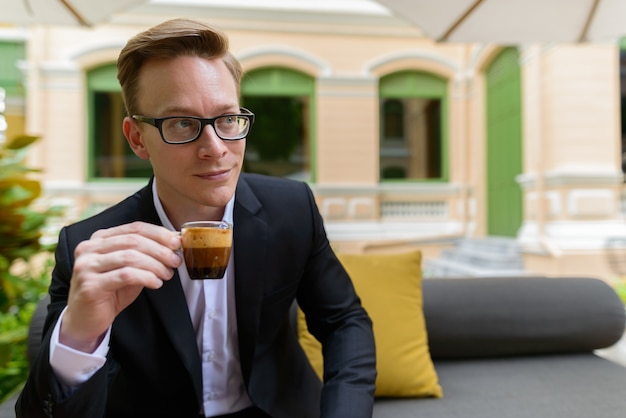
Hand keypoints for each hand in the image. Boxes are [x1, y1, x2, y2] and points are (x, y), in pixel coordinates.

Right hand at [60, 221, 181, 352]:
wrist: (86, 320)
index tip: (176, 242)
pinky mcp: (90, 284)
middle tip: (175, 261)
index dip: (158, 233)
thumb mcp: (130, 269)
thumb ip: (145, 255)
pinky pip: (126, 275)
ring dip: (155, 265)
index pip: (134, 228)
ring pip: (130, 257)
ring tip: (167, 274)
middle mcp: (89, 248)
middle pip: (133, 241)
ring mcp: (86, 266)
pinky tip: (156, 283)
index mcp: (99, 239)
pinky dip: (146, 277)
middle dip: (160, 250)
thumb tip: (173, 241)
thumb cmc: (111, 292)